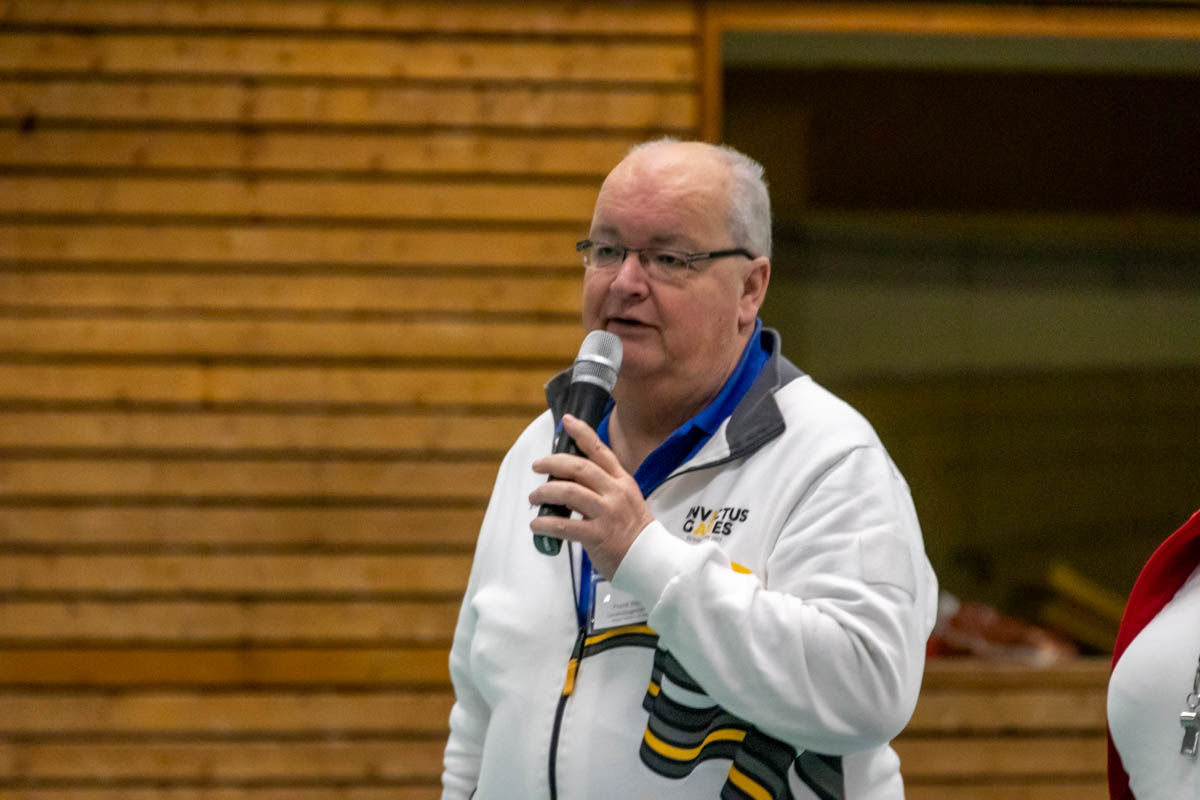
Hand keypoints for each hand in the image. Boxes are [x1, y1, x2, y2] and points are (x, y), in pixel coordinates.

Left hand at [528, 414, 654, 577]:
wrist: (652, 559)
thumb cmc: (636, 532)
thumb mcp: (626, 500)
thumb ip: (603, 487)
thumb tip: (571, 480)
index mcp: (622, 481)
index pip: (600, 451)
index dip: (582, 433)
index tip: (567, 421)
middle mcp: (615, 493)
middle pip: (579, 468)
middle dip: (553, 462)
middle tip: (537, 465)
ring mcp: (607, 513)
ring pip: (568, 492)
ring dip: (545, 493)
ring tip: (534, 498)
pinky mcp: (598, 535)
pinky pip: (564, 525)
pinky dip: (546, 524)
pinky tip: (537, 525)